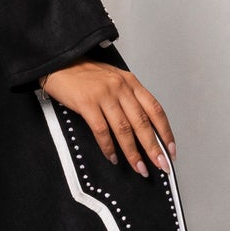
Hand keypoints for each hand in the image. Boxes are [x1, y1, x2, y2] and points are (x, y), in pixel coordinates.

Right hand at [38, 60, 175, 176]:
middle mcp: (121, 88)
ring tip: (139, 167)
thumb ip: (128, 98)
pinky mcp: (87, 103)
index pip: (155, 110)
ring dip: (133, 152)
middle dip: (154, 147)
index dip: (165, 132)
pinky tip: (112, 157)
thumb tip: (142, 128)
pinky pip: (101, 130)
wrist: (59, 63)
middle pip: (142, 123)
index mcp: (130, 83)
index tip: (170, 150)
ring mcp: (104, 95)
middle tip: (161, 165)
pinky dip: (108, 147)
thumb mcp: (114, 79)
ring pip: (124, 129)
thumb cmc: (85, 74)